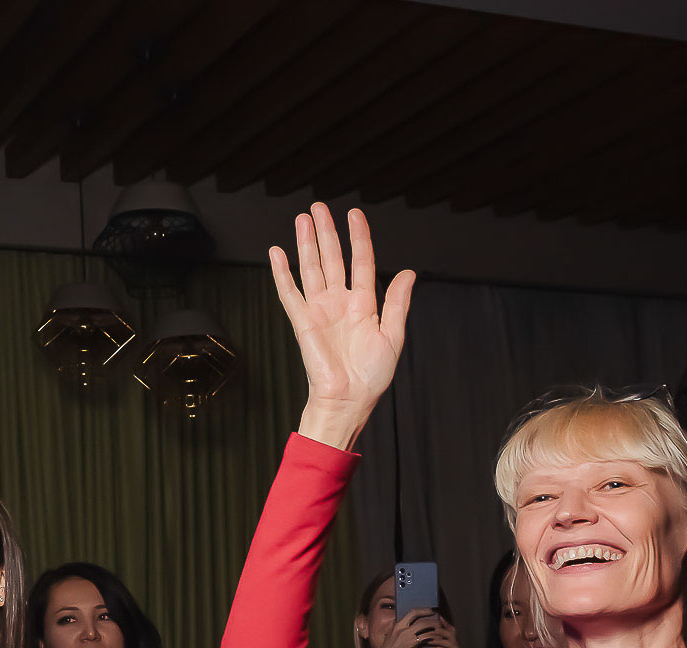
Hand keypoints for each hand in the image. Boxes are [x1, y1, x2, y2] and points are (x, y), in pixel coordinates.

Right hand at [269, 203, 415, 448]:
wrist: (348, 400)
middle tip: (319, 207)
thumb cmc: (370, 376)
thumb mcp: (393, 336)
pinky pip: (290, 293)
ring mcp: (320, 311)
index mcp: (363, 305)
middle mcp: (339, 303)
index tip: (355, 214)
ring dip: (306, 244)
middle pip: (332, 259)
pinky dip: (282, 273)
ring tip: (302, 219)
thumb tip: (409, 274)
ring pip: (312, 269)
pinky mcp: (303, 322)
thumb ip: (397, 303)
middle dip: (326, 232)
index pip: (360, 262)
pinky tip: (277, 253)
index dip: (358, 237)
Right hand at [366, 609, 440, 647]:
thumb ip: (396, 630)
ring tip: (440, 639)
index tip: (432, 611)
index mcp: (397, 627)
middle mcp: (402, 632)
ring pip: (427, 635)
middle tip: (440, 625)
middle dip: (434, 623)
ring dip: (435, 637)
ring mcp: (406, 642)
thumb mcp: (389, 639)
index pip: (413, 613)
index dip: (424, 611)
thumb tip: (401, 623)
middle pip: (423, 623)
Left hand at [414, 617, 467, 647]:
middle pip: (449, 633)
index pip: (445, 633)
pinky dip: (441, 647)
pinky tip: (432, 646)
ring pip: (449, 641)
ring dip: (437, 638)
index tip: (425, 621)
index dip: (437, 625)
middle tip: (425, 627)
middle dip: (436, 629)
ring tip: (425, 638)